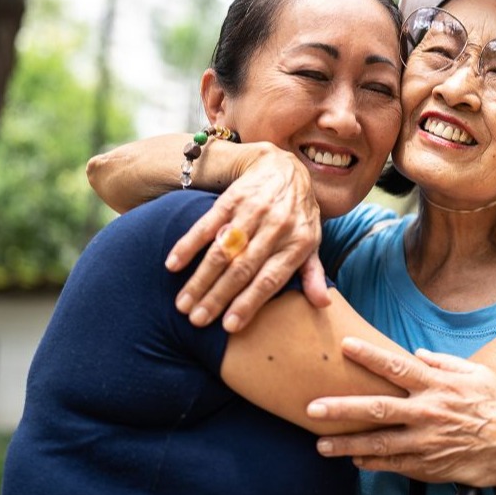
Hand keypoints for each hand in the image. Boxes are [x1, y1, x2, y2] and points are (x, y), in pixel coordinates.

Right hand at [165, 144, 326, 331]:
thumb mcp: (312, 242)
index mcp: (297, 243)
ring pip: (223, 251)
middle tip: (196, 320)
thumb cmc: (299, 215)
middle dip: (217, 297)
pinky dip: (188, 245)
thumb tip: (322, 304)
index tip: (229, 326)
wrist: (285, 168)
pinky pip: (207, 224)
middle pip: (242, 268)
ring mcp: (253, 211)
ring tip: (182, 303)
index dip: (249, 303)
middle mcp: (276, 227)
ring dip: (200, 278)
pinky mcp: (232, 199)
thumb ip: (313, 273)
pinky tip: (173, 265)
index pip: (270, 279)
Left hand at [307, 338, 495, 493]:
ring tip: (320, 445)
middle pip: (377, 409)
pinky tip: (354, 460)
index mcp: (439, 386)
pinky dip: (373, 463)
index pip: (397, 367)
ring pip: (379, 444)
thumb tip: (419, 354)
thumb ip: (445, 364)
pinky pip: (395, 465)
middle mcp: (429, 413)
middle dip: (342, 408)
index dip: (369, 355)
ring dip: (347, 445)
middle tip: (312, 408)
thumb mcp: (480, 375)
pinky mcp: (431, 466)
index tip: (344, 345)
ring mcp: (428, 443)